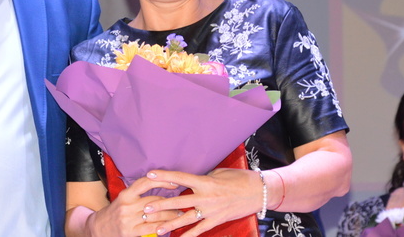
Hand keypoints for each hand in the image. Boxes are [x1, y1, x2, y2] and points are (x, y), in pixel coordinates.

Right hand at [86, 173, 180, 236]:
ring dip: (171, 215)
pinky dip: (162, 227)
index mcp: (125, 194)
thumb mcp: (123, 199)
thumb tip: (161, 188)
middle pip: (154, 200)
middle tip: (183, 202)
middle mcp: (127, 205)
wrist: (98, 228)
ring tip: (181, 215)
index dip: (161, 181)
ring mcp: (128, 219)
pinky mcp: (130, 232)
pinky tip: (169, 226)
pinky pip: (151, 228)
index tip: (175, 183)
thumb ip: (138, 194)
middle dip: (171, 202)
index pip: (145, 182)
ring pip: (156, 215)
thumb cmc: (114, 212)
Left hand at [141, 168, 262, 236]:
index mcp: (204, 182)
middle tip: (145, 209)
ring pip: (186, 219)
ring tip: (156, 229)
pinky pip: (200, 230)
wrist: (258, 191)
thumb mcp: (217, 173)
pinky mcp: (217, 220)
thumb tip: (187, 181)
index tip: (149, 175)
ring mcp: (211, 211)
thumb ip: (201, 178)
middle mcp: (205, 197)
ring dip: (170, 224)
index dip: (164, 176)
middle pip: (178, 202)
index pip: (179, 178)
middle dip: (161, 206)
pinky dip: (189, 235)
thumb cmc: (237, 178)